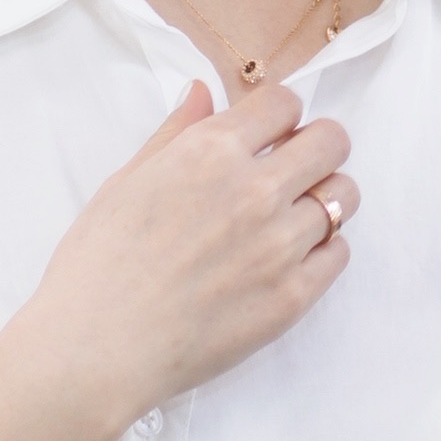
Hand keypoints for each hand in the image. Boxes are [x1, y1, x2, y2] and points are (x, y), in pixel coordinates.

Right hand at [10, 78, 358, 432]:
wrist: (96, 349)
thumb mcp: (125, 182)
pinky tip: (290, 258)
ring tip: (292, 217)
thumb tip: (203, 92)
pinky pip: (339, 253)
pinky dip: (323, 249)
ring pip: (344, 196)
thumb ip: (174, 133)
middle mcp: (254, 190)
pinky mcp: (292, 296)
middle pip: (331, 141)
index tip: (271, 133)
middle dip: (316, 146)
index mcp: (210, 152)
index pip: (284, 103)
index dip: (280, 115)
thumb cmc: (97, 266)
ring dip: (323, 198)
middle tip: (295, 168)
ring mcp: (279, 245)